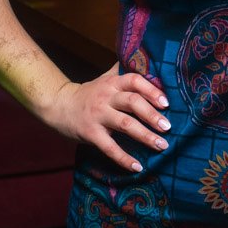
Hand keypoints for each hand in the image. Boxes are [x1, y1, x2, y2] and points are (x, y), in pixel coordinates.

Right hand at [43, 63, 170, 172]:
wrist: (59, 105)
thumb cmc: (90, 93)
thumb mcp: (105, 78)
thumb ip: (124, 71)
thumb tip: (148, 60)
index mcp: (112, 83)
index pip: (134, 81)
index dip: (151, 90)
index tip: (166, 103)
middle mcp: (106, 97)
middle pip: (132, 102)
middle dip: (152, 115)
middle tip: (168, 127)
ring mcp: (98, 115)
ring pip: (125, 124)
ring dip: (145, 136)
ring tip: (162, 146)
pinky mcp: (90, 133)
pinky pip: (109, 147)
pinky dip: (124, 158)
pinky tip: (137, 167)